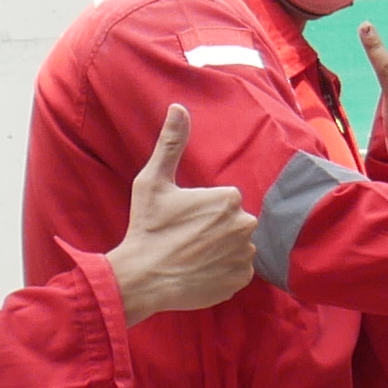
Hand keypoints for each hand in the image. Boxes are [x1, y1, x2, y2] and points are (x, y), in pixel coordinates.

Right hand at [109, 109, 258, 320]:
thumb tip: (179, 107)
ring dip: (219, 249)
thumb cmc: (147, 227)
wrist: (142, 277)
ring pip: (236, 246)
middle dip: (213, 228)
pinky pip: (236, 270)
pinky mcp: (240, 280)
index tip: (181, 219)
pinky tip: (199, 270)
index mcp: (228, 199)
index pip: (223, 200)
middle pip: (232, 222)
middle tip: (184, 238)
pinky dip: (222, 270)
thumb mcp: (153, 181)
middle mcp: (245, 225)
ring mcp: (245, 255)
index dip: (201, 210)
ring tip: (190, 255)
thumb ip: (171, 143)